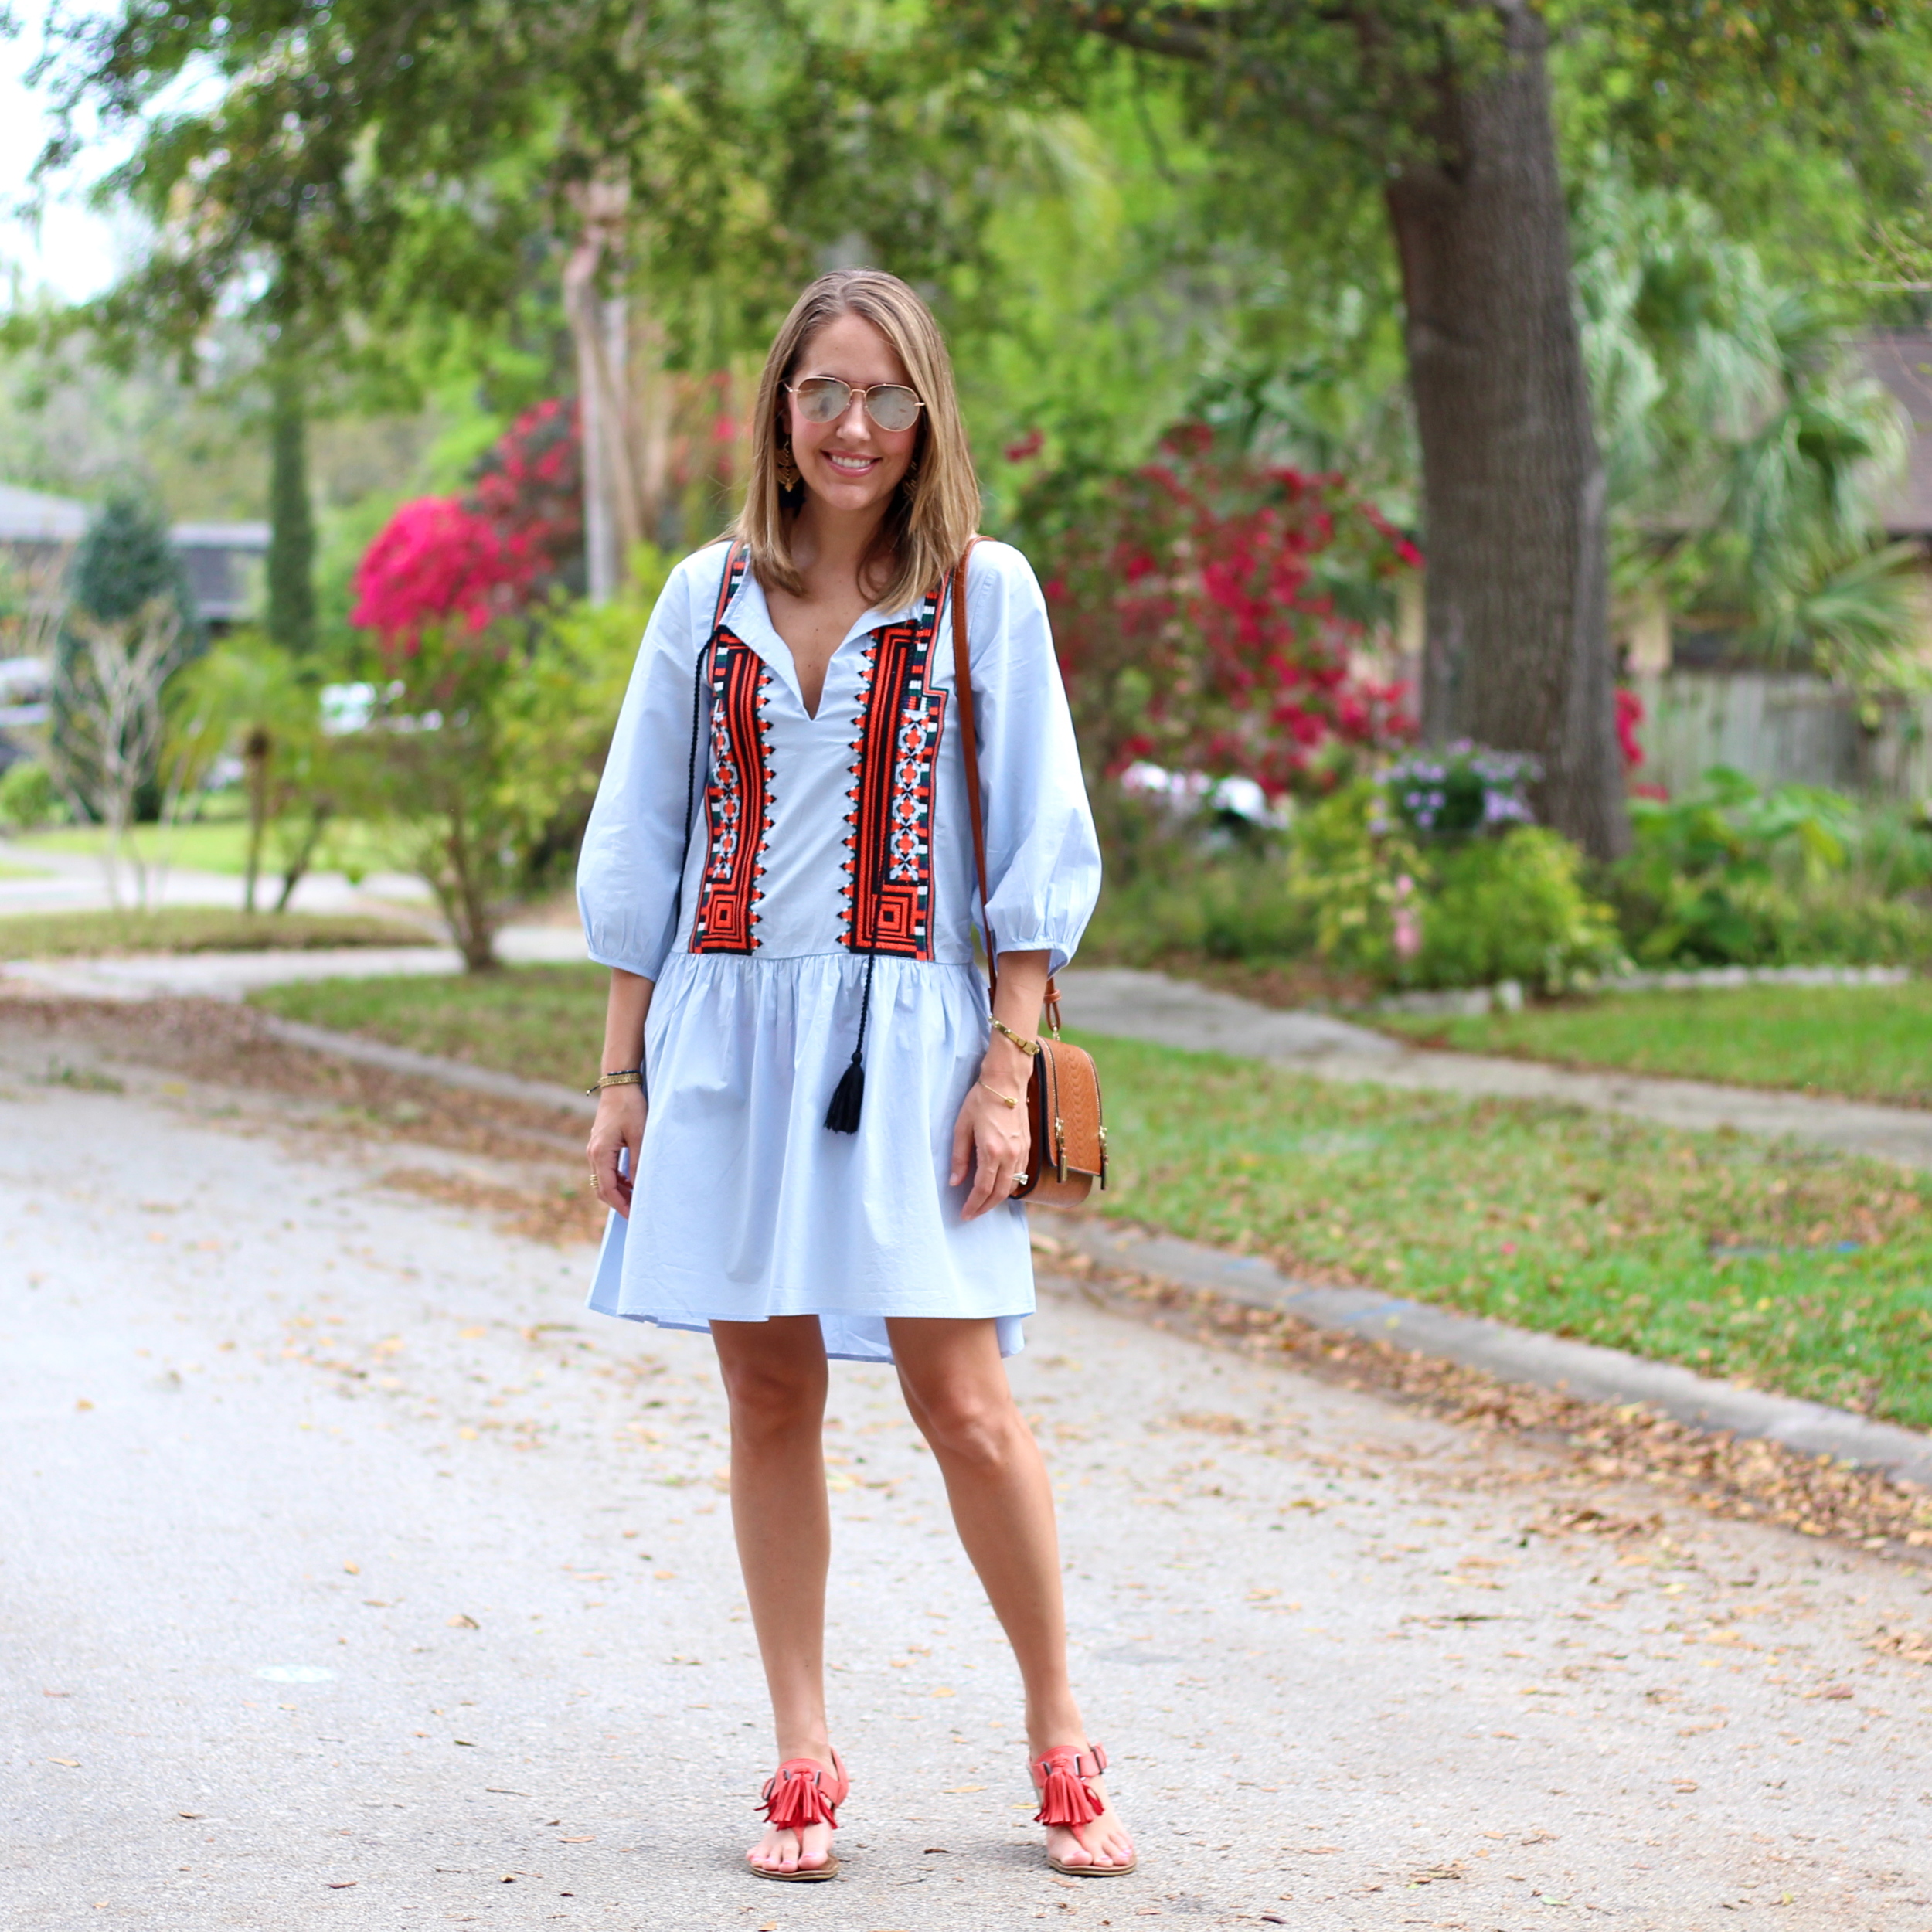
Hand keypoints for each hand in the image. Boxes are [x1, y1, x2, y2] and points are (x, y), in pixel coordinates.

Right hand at [587, 1085, 645, 1218]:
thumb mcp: (639, 1136)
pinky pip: (604, 1169)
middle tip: (636, 1212)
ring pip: (602, 1179)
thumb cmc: (630, 1108)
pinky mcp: (599, 1144)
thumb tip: (639, 1187)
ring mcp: (594, 1149)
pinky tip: (630, 1182)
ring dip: (617, 1191)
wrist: (619, 1085)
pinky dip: (616, 1179)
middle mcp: (592, 1153)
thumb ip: (637, 1163)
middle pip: (601, 1188)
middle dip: (618, 1202)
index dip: (621, 1205)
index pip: (608, 1189)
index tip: (634, 1216)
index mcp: (600, 1153)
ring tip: (636, 1199)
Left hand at [949, 1067, 1031, 1219]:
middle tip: (972, 1214)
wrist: (1006, 1083)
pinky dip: (1009, 1185)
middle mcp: (1010, 1155)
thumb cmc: (981, 1101)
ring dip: (997, 1198)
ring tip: (983, 1202)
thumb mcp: (962, 1127)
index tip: (964, 1214)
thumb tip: (955, 1182)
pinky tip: (998, 1185)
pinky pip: (1020, 1174)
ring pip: (1012, 1186)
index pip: (982, 1189)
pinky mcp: (1027, 1146)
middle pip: (999, 1193)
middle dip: (985, 1207)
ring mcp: (1021, 1151)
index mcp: (991, 1151)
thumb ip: (959, 1157)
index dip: (973, 1205)